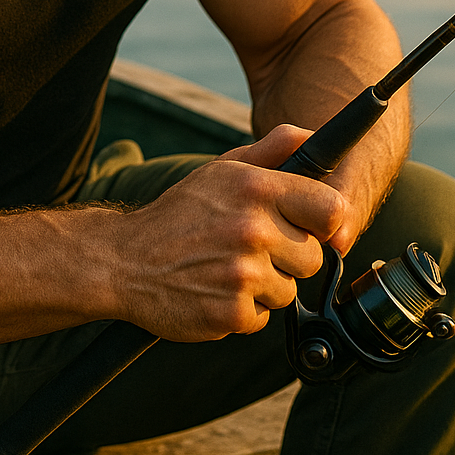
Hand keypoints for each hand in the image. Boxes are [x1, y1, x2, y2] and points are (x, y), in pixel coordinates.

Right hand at [106, 123, 344, 341]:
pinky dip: (243, 310)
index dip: (321, 221)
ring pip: (289, 291)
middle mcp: (252, 229)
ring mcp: (242, 274)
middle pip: (313, 258)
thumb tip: (313, 136)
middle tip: (251, 249)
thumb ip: (273, 150)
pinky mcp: (231, 313)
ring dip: (264, 286)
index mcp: (255, 188)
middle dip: (288, 257)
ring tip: (227, 268)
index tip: (307, 225)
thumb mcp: (222, 169)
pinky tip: (216, 290)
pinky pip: (263, 318)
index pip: (331, 210)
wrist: (123, 260)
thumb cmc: (179, 213)